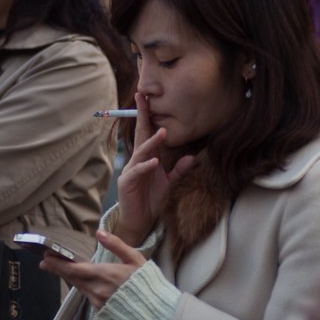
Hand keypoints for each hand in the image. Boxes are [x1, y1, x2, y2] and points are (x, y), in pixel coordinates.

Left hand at [40, 229, 144, 309]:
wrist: (155, 312)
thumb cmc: (147, 283)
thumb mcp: (136, 259)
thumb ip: (116, 245)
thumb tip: (99, 233)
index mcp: (106, 275)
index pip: (74, 269)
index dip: (58, 264)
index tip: (46, 258)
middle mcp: (98, 290)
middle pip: (73, 278)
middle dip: (58, 270)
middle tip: (46, 262)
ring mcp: (98, 303)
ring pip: (79, 287)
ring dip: (69, 277)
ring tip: (61, 269)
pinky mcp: (101, 312)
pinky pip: (88, 296)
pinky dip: (82, 286)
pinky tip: (80, 281)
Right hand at [115, 93, 194, 245]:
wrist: (140, 220)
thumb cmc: (151, 199)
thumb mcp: (168, 183)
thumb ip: (179, 170)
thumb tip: (193, 157)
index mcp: (147, 157)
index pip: (148, 133)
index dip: (148, 116)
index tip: (147, 98)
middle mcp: (138, 160)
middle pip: (140, 135)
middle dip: (142, 116)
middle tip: (143, 98)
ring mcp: (131, 170)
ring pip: (141, 152)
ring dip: (152, 142)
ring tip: (163, 132)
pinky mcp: (127, 182)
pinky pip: (137, 172)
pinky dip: (145, 166)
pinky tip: (154, 161)